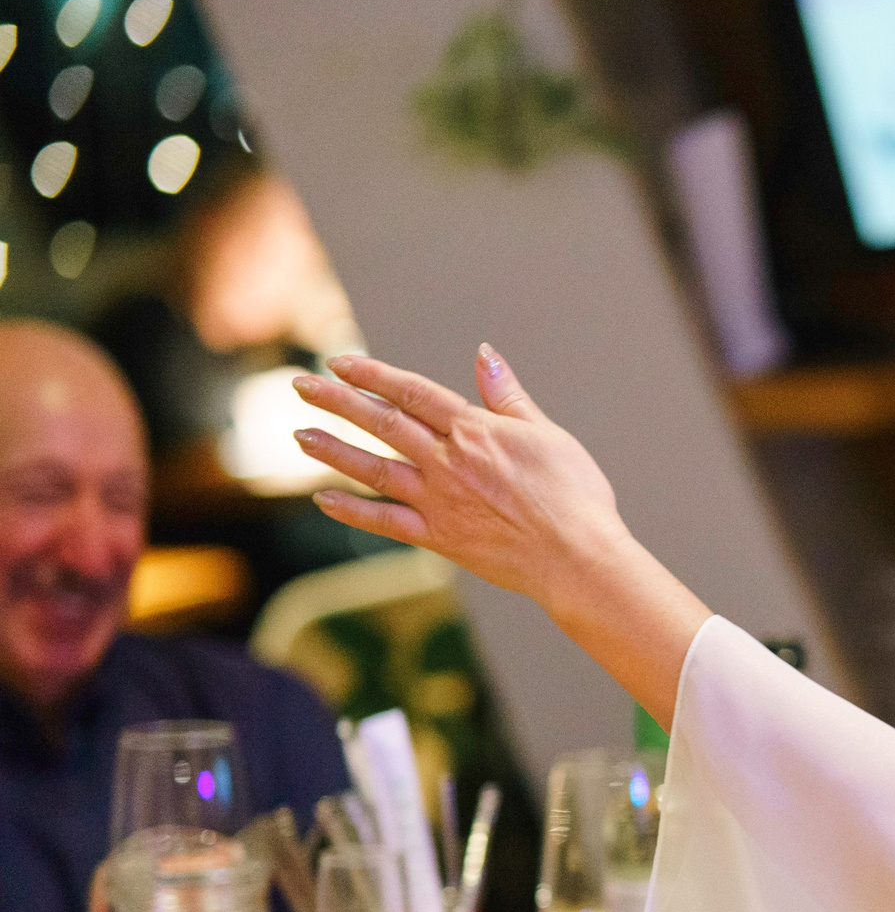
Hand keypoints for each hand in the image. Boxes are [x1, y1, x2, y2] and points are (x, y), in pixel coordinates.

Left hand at [291, 347, 626, 608]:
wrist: (577, 557)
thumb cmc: (575, 495)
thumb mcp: (547, 434)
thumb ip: (508, 396)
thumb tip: (484, 354)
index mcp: (475, 431)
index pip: (412, 392)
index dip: (373, 374)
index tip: (340, 362)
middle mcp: (447, 461)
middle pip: (383, 422)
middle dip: (338, 401)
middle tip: (301, 385)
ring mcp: (438, 501)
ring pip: (374, 468)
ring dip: (333, 450)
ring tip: (300, 434)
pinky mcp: (439, 537)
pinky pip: (385, 522)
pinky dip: (352, 511)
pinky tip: (324, 500)